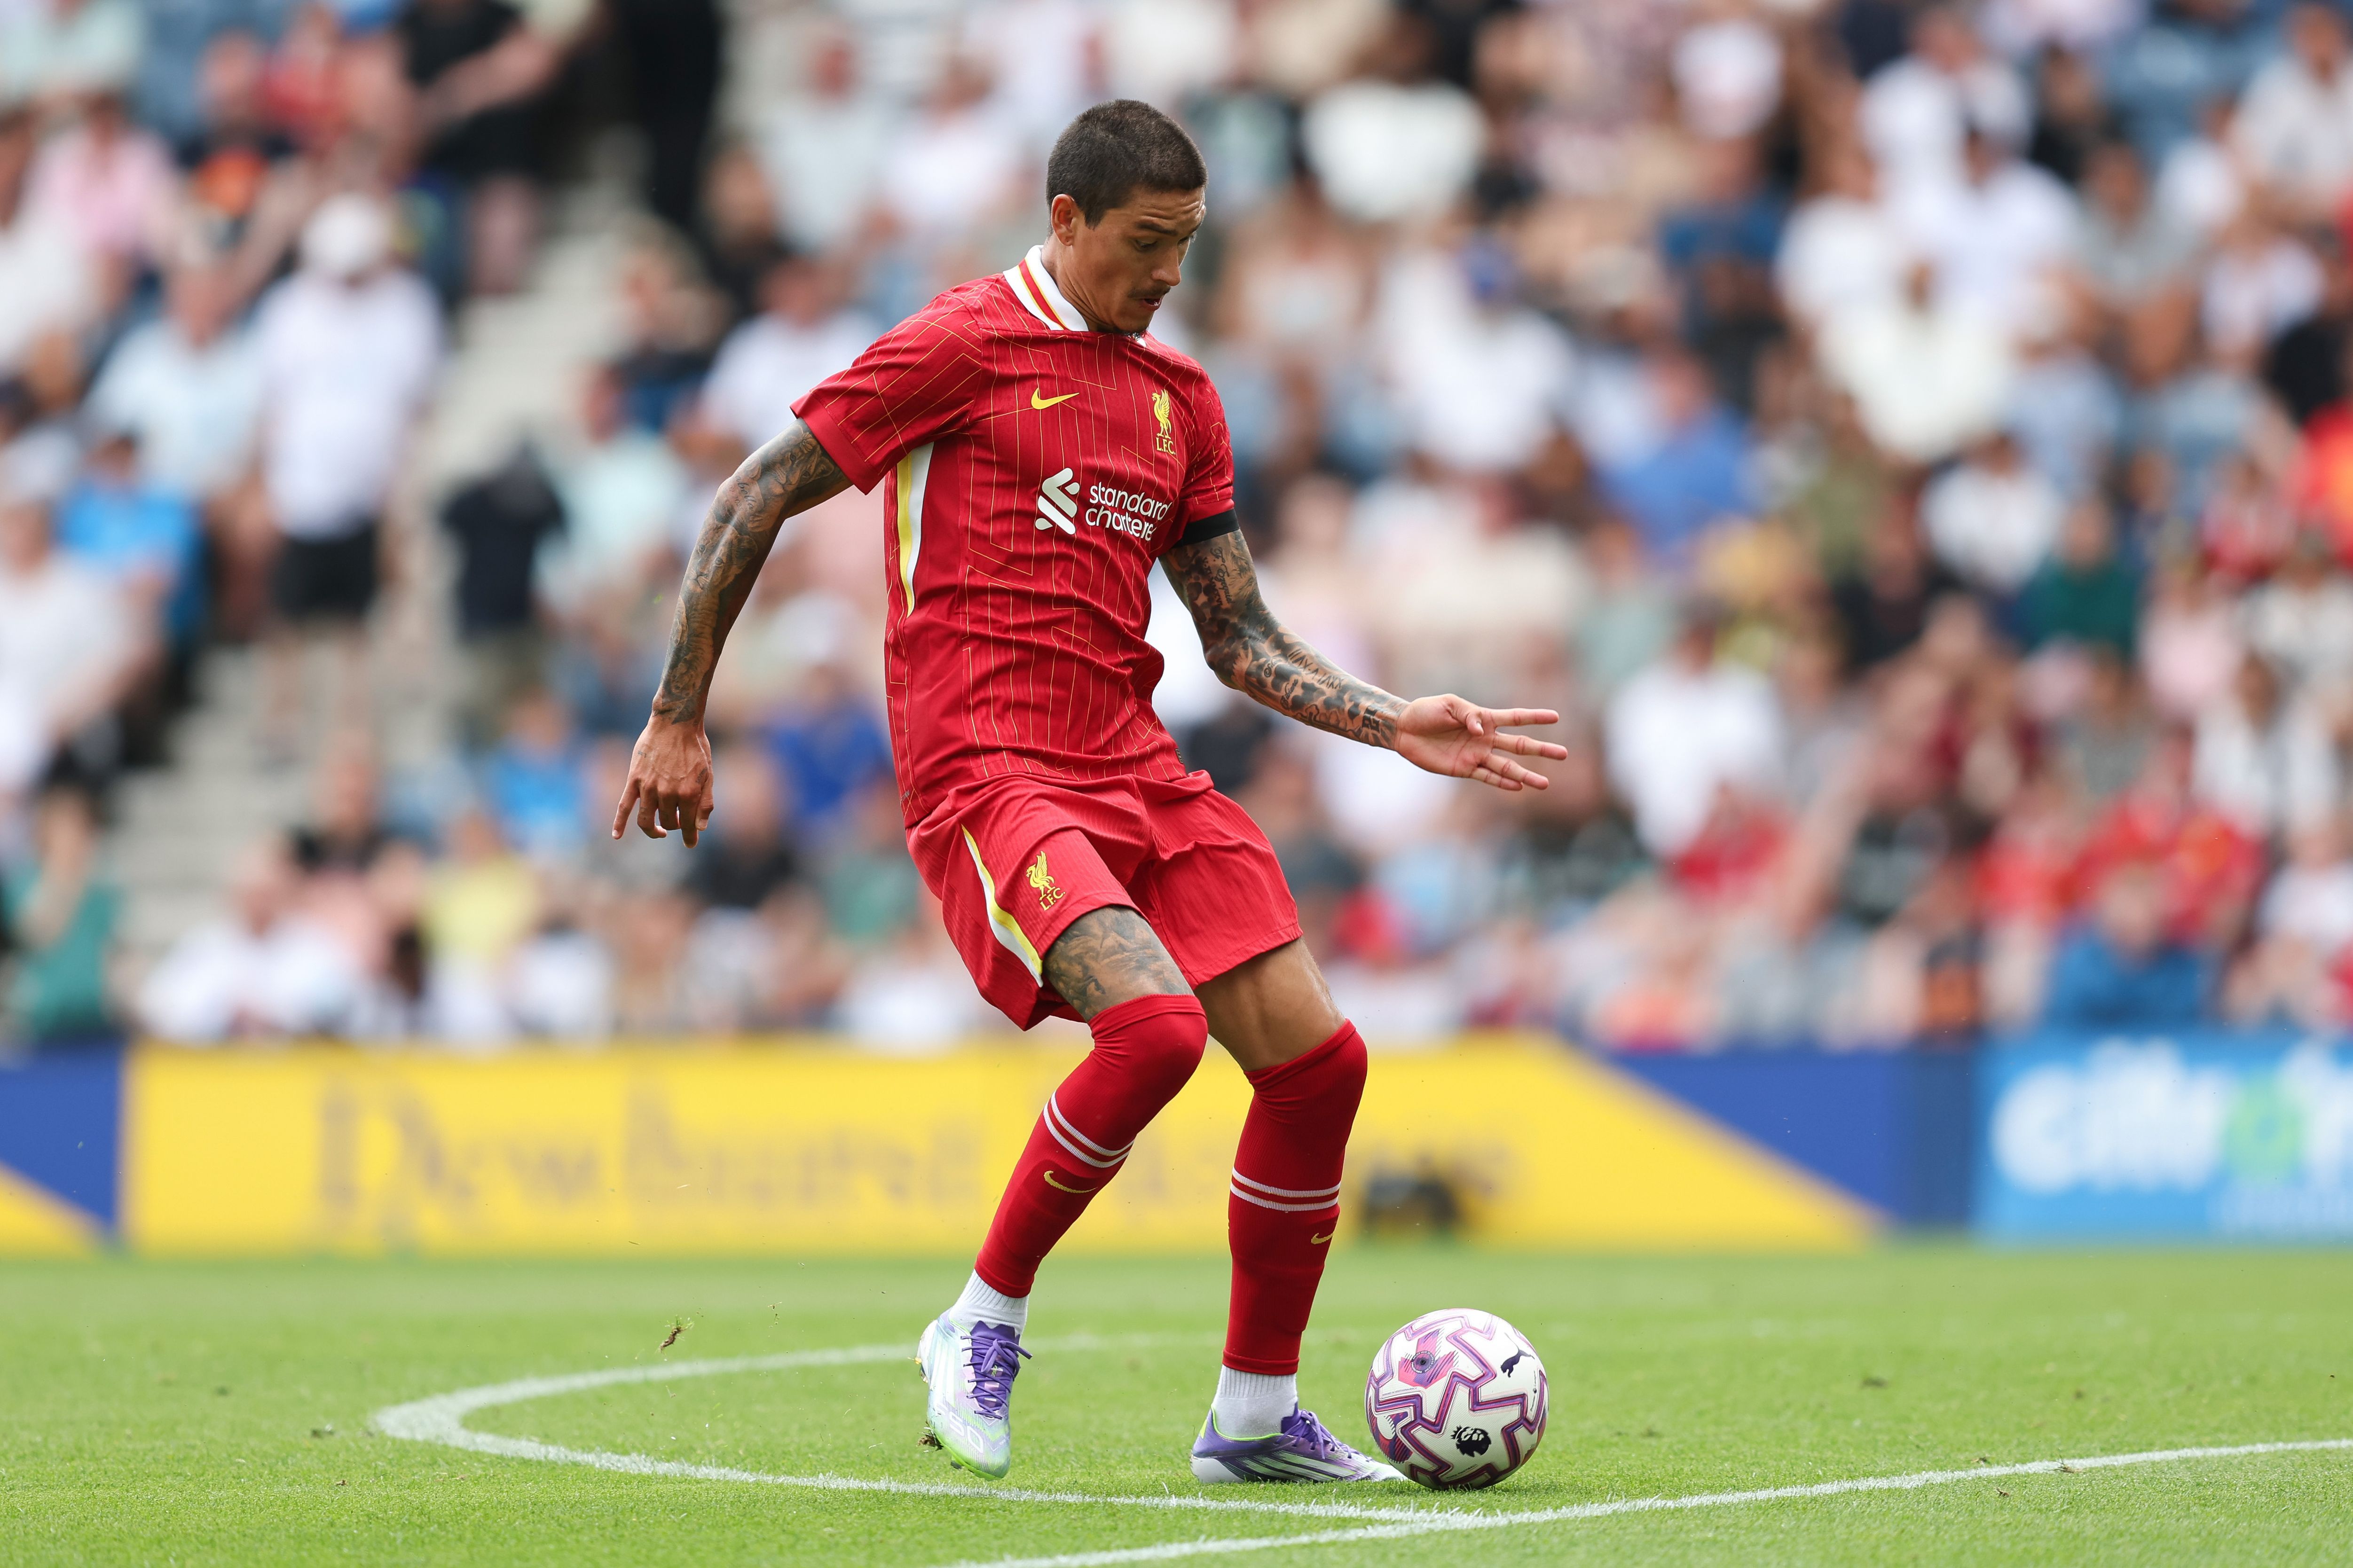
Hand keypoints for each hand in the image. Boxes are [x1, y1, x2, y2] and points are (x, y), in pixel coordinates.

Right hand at [610, 714, 713, 844]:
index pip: (689, 825)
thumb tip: (701, 828)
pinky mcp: (633, 780)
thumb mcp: (708, 774)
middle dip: (676, 826)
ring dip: (653, 830)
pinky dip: (619, 822)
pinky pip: (623, 805)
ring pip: (646, 820)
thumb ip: (705, 802)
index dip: (691, 837)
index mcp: (689, 792)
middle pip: (668, 823)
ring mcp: (648, 787)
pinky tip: (616, 836)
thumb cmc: (695, 747)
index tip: (691, 843)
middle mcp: (668, 792)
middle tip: (680, 821)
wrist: (675, 722)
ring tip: (660, 831)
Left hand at [1393, 696, 1567, 791]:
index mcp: (1484, 718)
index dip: (1535, 717)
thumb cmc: (1426, 711)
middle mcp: (1485, 739)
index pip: (1515, 718)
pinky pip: (1486, 777)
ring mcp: (1476, 755)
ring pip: (1507, 767)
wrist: (1404, 730)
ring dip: (1525, 774)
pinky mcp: (1464, 769)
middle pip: (1519, 745)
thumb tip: (1482, 729)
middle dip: (1541, 749)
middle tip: (1564, 754)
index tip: (1556, 717)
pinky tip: (1518, 787)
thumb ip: (1468, 715)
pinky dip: (1501, 783)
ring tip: (1545, 784)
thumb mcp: (1447, 704)